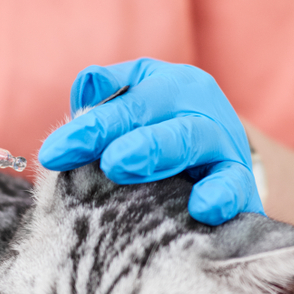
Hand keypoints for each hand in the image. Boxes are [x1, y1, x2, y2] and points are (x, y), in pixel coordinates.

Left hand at [38, 58, 263, 224]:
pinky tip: (202, 208)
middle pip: (152, 113)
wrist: (227, 166)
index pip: (122, 102)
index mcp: (168, 85)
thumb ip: (108, 95)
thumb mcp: (139, 106)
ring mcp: (222, 144)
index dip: (86, 127)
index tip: (51, 153)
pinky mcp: (241, 184)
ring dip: (156, 150)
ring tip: (119, 166)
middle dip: (114, 131)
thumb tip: (83, 89)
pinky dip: (221, 195)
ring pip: (191, 140)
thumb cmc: (165, 136)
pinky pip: (235, 187)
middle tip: (87, 154)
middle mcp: (196, 106)